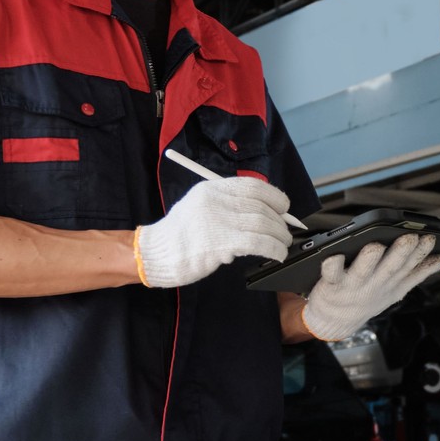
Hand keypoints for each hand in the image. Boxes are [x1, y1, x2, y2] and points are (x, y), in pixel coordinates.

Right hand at [134, 178, 292, 287]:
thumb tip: (263, 210)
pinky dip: (274, 248)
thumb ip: (226, 204)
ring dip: (280, 236)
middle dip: (279, 221)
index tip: (283, 207)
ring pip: (264, 224)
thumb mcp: (199, 206)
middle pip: (261, 206)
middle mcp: (216, 200)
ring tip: (283, 244)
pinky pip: (259, 242)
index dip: (274, 196)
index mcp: (212, 188)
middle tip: (285, 232)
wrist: (154, 253)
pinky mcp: (221, 243)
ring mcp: (218, 221)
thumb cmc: (179, 235)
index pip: (253, 186)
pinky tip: (278, 254)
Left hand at [300, 234, 439, 340]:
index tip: (429, 239)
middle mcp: (374, 284)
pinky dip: (332, 265)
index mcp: (390, 284)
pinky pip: (331, 273)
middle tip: (409, 237)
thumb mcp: (395, 291)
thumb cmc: (365, 298)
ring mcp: (353, 284)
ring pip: (363, 270)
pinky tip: (335, 255)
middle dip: (400, 253)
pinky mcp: (331, 284)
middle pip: (389, 267)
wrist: (336, 320)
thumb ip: (416, 274)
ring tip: (377, 246)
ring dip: (370, 259)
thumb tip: (438, 259)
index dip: (420, 254)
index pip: (409, 267)